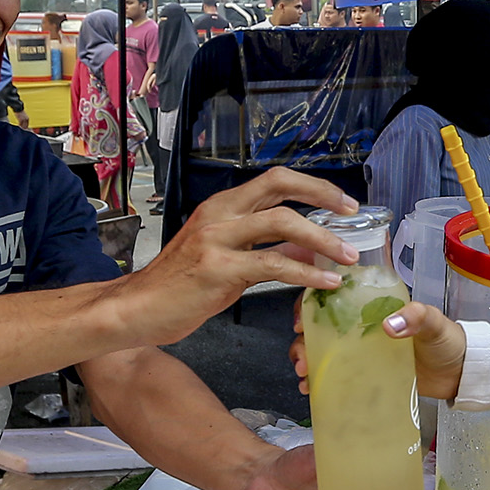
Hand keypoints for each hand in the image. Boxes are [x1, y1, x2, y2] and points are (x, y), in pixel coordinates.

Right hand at [103, 168, 358, 347]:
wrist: (136, 309)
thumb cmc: (178, 286)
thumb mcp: (227, 262)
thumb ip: (265, 251)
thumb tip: (308, 250)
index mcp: (221, 207)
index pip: (274, 180)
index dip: (313, 186)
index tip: (342, 202)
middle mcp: (220, 214)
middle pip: (280, 187)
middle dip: (323, 197)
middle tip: (353, 215)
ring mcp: (218, 239)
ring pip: (283, 224)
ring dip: (322, 240)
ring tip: (347, 258)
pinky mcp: (219, 269)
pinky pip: (273, 265)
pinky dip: (306, 274)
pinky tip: (325, 283)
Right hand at [291, 298, 468, 401]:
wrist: (461, 374)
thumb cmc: (449, 341)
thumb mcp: (436, 323)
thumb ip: (418, 318)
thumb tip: (390, 324)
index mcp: (377, 306)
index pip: (337, 298)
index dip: (313, 307)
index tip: (302, 323)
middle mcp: (365, 327)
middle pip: (323, 328)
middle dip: (304, 342)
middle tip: (302, 359)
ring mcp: (364, 352)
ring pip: (326, 352)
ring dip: (308, 361)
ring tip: (305, 377)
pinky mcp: (367, 374)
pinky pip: (339, 374)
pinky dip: (322, 381)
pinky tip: (313, 390)